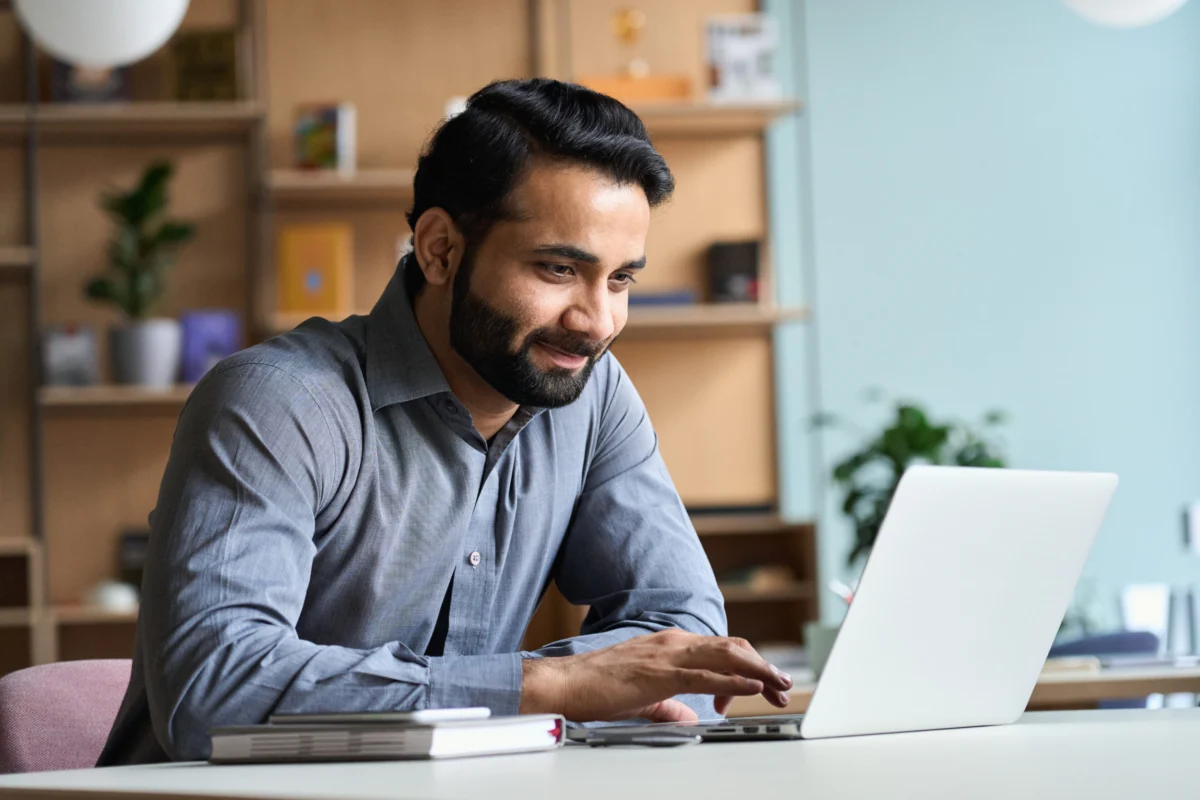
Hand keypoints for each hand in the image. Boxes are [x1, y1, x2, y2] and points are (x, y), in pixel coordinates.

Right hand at [519, 629, 792, 722]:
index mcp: (669, 646)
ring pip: (726, 656)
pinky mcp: (660, 673)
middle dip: (762, 666)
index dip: (747, 667)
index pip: (720, 650)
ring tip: (779, 684)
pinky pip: (705, 675)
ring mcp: (667, 655)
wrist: (564, 683)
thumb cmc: (595, 688)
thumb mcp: (643, 698)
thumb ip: (669, 705)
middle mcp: (672, 643)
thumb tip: (690, 717)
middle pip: (732, 649)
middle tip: (783, 686)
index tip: (761, 687)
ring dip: (758, 671)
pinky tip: (752, 687)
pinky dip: (734, 680)